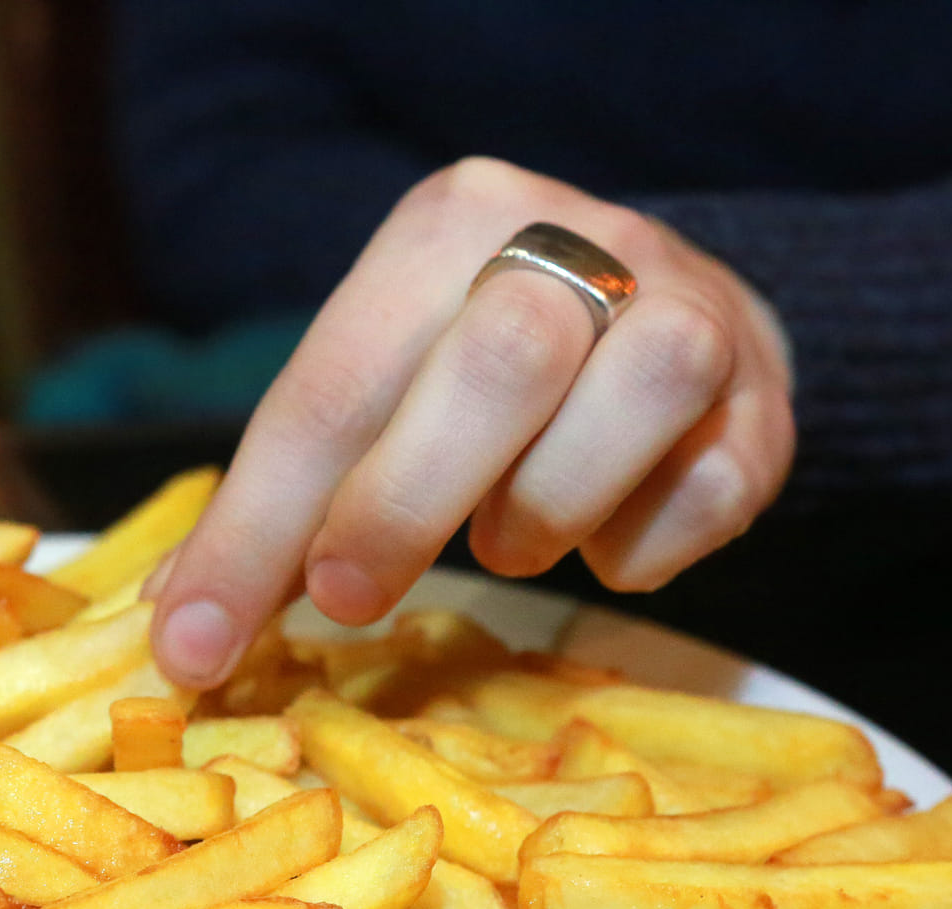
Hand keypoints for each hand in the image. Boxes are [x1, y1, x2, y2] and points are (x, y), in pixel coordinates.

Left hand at [149, 157, 795, 687]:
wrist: (666, 317)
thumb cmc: (484, 379)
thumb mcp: (377, 399)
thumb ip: (286, 500)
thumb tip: (183, 637)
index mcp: (451, 221)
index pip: (335, 381)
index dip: (259, 526)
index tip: (200, 643)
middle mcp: (580, 237)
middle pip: (502, 357)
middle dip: (405, 503)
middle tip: (350, 599)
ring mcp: (690, 306)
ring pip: (638, 392)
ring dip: (548, 507)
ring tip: (508, 540)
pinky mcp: (769, 395)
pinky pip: (714, 483)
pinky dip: (644, 543)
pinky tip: (609, 537)